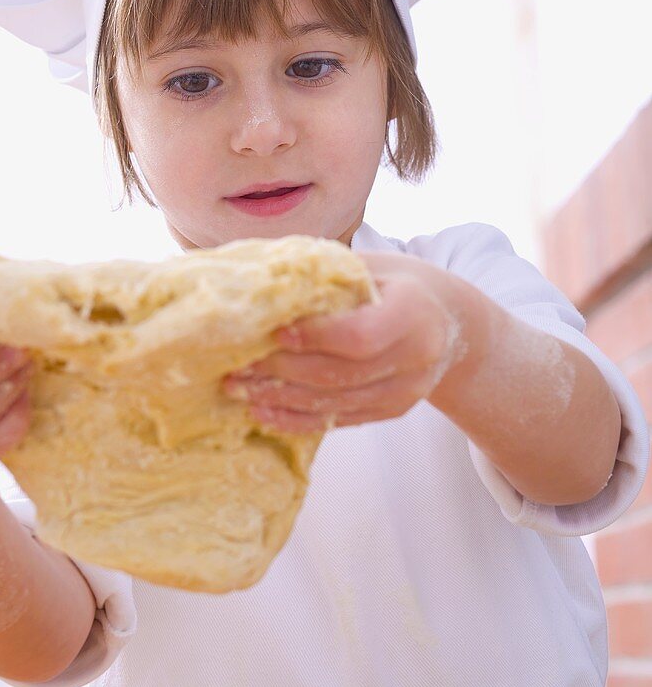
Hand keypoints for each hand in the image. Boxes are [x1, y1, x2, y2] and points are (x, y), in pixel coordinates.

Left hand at [221, 251, 468, 432]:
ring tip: (239, 391)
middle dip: (283, 373)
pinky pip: (340, 421)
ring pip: (336, 404)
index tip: (274, 332)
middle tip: (237, 367)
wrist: (449, 322)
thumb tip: (258, 275)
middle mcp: (416, 357)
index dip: (315, 338)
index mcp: (414, 312)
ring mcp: (407, 391)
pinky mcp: (392, 411)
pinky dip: (298, 419)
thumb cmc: (399, 283)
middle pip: (341, 375)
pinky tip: (264, 412)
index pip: (361, 335)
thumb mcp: (374, 265)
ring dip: (282, 400)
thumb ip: (326, 273)